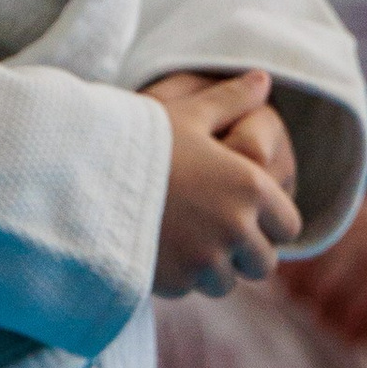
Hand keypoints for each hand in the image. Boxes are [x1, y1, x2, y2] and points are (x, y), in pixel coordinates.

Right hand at [143, 68, 303, 297]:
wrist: (78, 174)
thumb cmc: (135, 139)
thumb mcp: (186, 114)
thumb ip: (230, 99)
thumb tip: (263, 79)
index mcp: (250, 185)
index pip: (289, 226)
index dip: (271, 221)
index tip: (247, 212)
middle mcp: (236, 227)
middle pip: (263, 262)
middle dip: (246, 251)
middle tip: (218, 231)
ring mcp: (205, 259)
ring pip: (229, 282)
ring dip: (215, 267)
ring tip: (187, 240)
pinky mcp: (175, 282)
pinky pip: (192, 288)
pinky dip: (183, 276)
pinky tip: (162, 248)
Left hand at [291, 190, 366, 339]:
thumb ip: (353, 225)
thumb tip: (319, 244)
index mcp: (347, 215)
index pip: (297, 249)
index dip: (293, 278)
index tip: (303, 295)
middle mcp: (351, 231)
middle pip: (303, 275)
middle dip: (306, 303)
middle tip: (321, 317)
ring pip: (325, 297)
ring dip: (328, 321)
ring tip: (339, 331)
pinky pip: (355, 313)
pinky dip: (354, 332)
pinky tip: (360, 340)